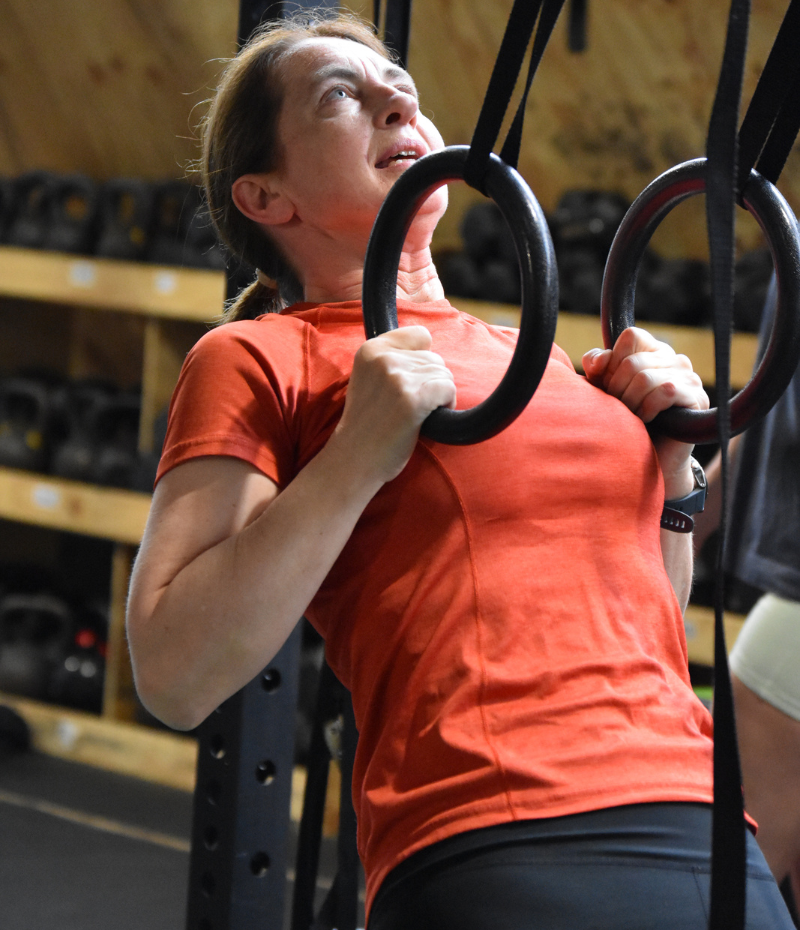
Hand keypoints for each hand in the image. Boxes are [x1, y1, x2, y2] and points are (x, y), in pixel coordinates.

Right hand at [333, 326, 455, 483]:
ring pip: (444, 374)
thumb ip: (392, 359)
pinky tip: (427, 419)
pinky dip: (446, 405)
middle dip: (431, 381)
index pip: (420, 335)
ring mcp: (397, 378)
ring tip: (416, 414)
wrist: (354, 459)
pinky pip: (448, 389)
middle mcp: (383, 358)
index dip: (422, 359)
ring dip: (439, 396)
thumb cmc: (367, 424)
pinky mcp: (412, 399)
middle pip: (435, 357)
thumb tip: (430, 346)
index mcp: (370, 349)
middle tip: (410, 405)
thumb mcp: (368, 378)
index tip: (409, 382)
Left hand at [582, 327, 708, 496]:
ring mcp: (689, 377)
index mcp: (654, 351)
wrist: (647, 459)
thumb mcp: (604, 389)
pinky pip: (665, 391)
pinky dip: (647, 408)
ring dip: (630, 401)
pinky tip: (645, 420)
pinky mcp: (696, 397)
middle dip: (616, 388)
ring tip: (630, 417)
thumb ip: (598, 367)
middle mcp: (674, 359)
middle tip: (617, 409)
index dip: (612, 360)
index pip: (631, 336)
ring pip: (646, 376)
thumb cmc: (626, 421)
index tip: (608, 384)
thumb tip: (600, 358)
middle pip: (633, 360)